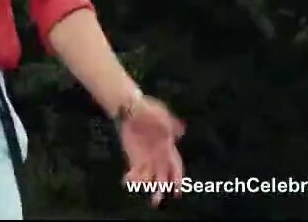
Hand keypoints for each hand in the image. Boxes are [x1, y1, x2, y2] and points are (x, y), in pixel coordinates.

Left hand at [118, 94, 185, 208]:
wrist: (131, 108)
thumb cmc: (149, 110)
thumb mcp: (161, 115)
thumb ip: (170, 125)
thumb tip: (180, 132)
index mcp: (169, 148)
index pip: (176, 167)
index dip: (177, 179)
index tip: (176, 191)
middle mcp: (159, 156)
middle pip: (163, 177)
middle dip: (161, 188)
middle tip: (156, 200)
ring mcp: (147, 158)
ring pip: (149, 177)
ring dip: (145, 185)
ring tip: (138, 187)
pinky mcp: (135, 158)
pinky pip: (135, 172)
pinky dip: (132, 178)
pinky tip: (126, 180)